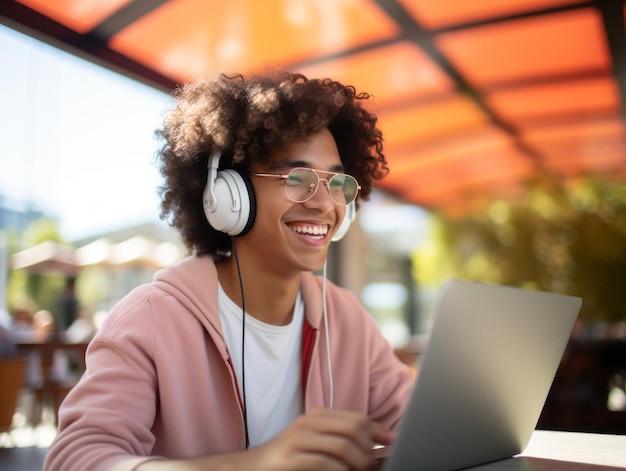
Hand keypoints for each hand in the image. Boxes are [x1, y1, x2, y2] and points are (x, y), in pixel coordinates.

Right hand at [251, 408, 395, 470]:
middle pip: (354, 429)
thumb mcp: (316, 442)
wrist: (252, 468)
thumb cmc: (290, 458)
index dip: (379, 431)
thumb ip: (341, 438)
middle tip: (369, 465)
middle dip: (369, 450)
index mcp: (317, 416)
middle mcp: (309, 423)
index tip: (393, 443)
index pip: (358, 418)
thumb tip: (379, 443)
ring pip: (343, 446)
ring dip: (357, 464)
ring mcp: (298, 440)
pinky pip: (325, 464)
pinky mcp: (291, 459)